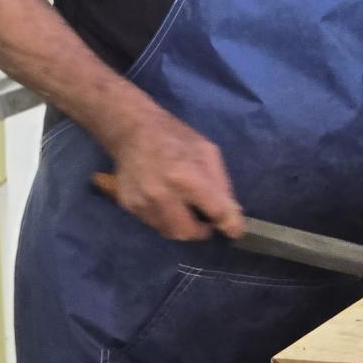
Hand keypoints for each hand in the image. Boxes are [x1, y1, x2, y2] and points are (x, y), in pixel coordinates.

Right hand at [106, 112, 244, 241]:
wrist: (131, 131)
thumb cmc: (174, 137)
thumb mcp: (206, 152)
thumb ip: (221, 185)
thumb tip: (231, 217)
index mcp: (184, 176)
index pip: (214, 212)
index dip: (229, 224)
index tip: (234, 230)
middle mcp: (160, 194)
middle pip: (187, 232)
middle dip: (201, 230)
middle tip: (205, 221)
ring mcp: (141, 202)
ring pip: (169, 232)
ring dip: (181, 225)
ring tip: (184, 207)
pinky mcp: (129, 205)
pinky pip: (153, 223)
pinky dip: (164, 218)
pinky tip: (164, 200)